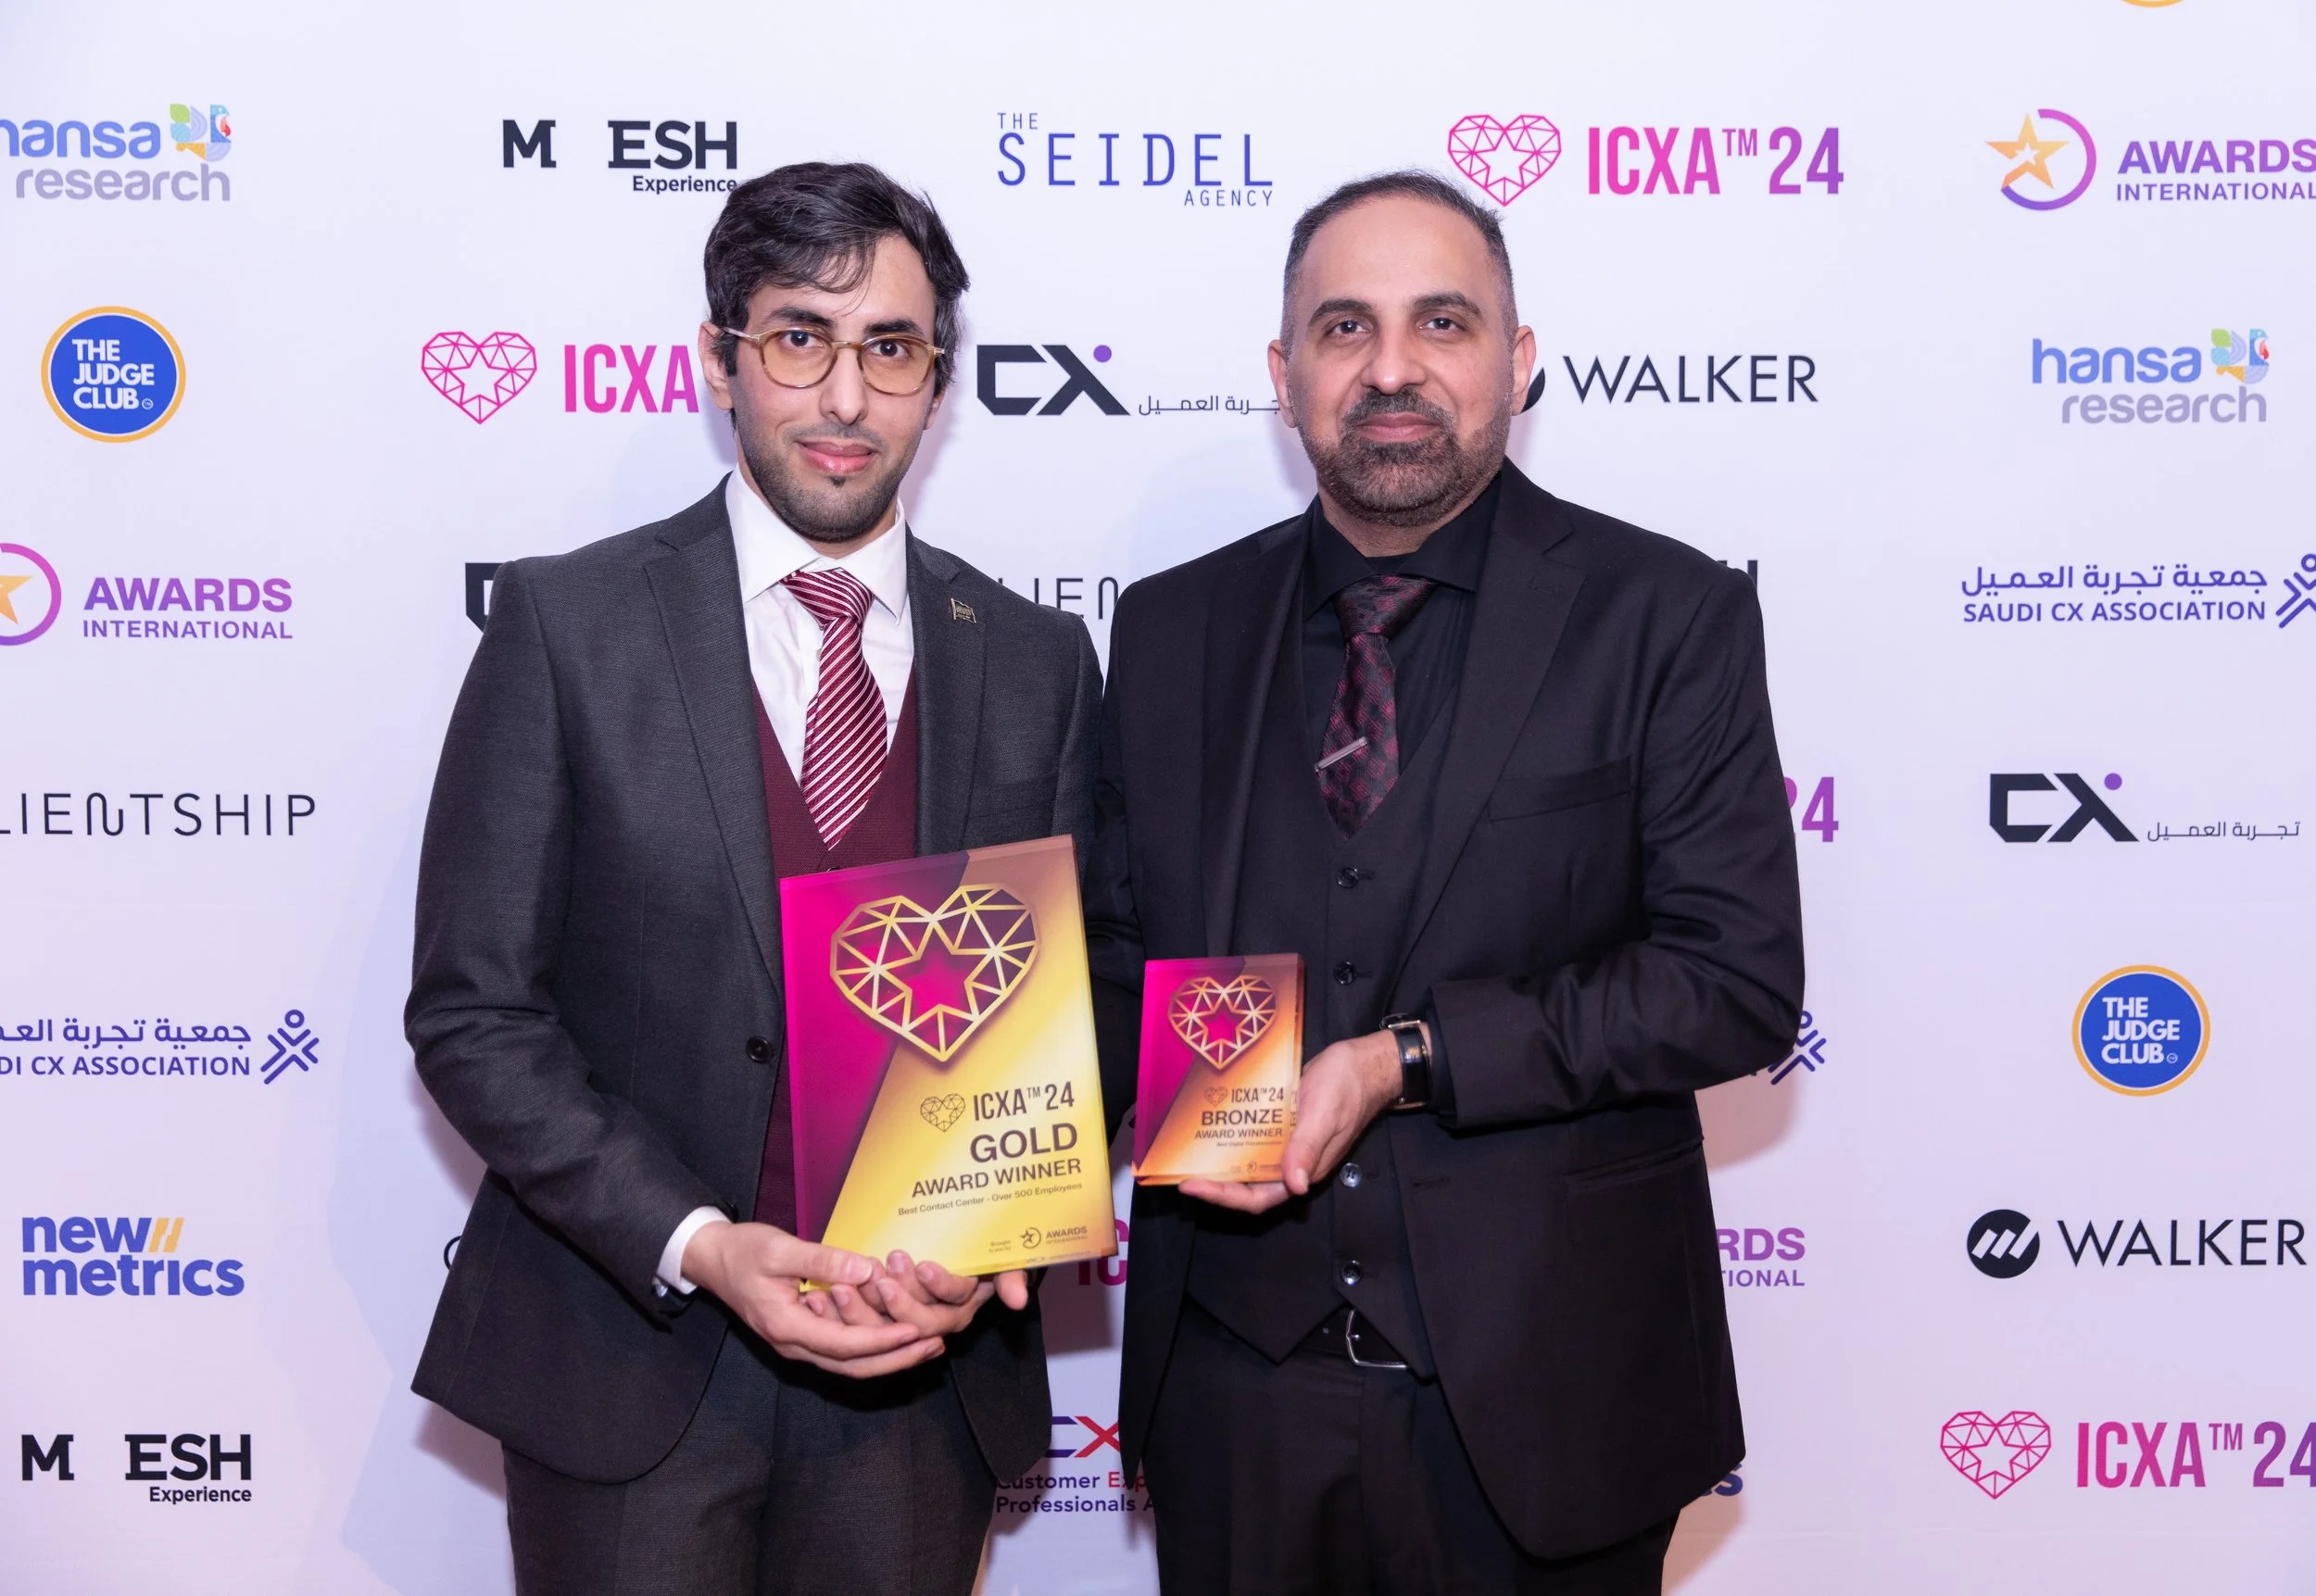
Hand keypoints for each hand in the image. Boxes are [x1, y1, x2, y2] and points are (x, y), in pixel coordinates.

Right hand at [681, 1220, 939, 1378]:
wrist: (712, 1259)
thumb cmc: (743, 1250)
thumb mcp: (780, 1249)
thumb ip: (823, 1261)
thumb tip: (866, 1271)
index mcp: (785, 1325)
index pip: (843, 1343)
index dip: (881, 1339)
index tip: (914, 1330)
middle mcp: (793, 1344)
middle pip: (852, 1365)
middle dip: (896, 1359)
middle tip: (935, 1344)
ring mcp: (797, 1344)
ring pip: (850, 1364)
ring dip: (889, 1358)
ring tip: (927, 1345)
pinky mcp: (804, 1335)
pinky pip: (843, 1352)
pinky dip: (873, 1349)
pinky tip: (897, 1337)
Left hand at [861, 1253, 1030, 1337]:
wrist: (962, 1254)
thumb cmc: (982, 1255)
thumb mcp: (1003, 1260)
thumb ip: (1011, 1277)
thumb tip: (1018, 1300)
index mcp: (963, 1305)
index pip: (954, 1301)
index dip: (941, 1285)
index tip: (924, 1265)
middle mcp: (938, 1319)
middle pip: (920, 1321)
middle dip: (901, 1300)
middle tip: (881, 1276)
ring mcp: (909, 1319)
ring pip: (888, 1327)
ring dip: (866, 1309)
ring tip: (850, 1285)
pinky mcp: (882, 1317)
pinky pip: (864, 1324)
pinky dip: (848, 1311)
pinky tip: (830, 1293)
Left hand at [1179, 1030, 1399, 1215]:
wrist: (1364, 1063)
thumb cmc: (1349, 1088)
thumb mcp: (1326, 1114)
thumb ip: (1308, 1147)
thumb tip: (1296, 1185)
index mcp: (1302, 1169)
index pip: (1258, 1197)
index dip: (1224, 1196)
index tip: (1191, 1185)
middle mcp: (1290, 1162)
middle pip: (1246, 1183)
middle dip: (1213, 1180)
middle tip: (1178, 1167)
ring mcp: (1285, 1142)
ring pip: (1246, 1159)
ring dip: (1219, 1157)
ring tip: (1186, 1147)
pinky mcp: (1282, 1123)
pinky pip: (1253, 1133)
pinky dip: (1233, 1131)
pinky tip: (1211, 1120)